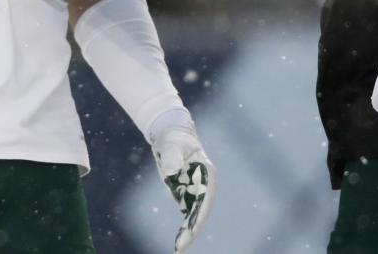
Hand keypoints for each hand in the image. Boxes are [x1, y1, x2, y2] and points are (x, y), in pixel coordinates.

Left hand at [151, 118, 215, 252]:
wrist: (170, 135)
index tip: (192, 229)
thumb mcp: (171, 144)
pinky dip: (184, 227)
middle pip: (202, 211)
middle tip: (181, 247)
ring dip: (189, 232)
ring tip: (179, 248)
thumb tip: (172, 172)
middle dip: (193, 229)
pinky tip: (179, 241)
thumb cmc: (174, 137)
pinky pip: (187, 214)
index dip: (200, 215)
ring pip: (195, 216)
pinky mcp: (187, 194)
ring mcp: (197, 191)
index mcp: (207, 173)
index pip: (206, 198)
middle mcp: (205, 185)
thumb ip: (172, 157)